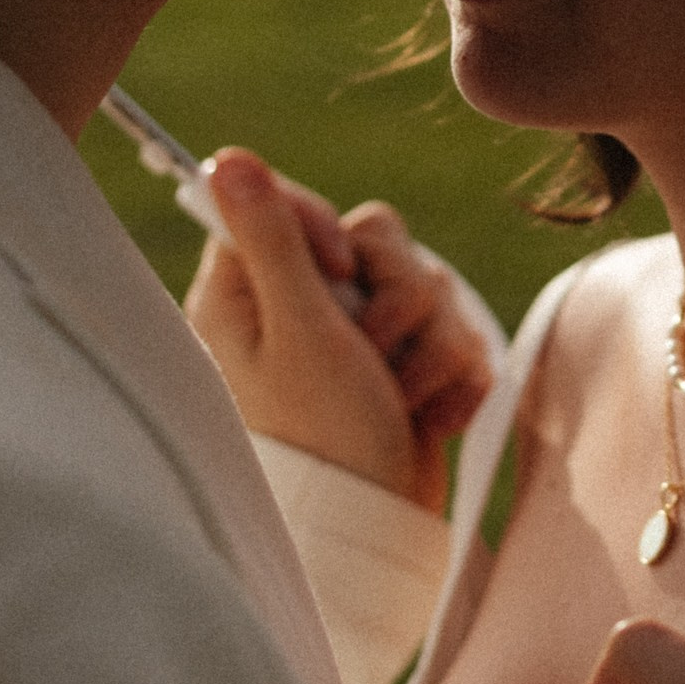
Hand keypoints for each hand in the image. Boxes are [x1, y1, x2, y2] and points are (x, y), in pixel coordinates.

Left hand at [184, 148, 492, 508]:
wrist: (378, 527)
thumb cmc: (324, 437)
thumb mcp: (299, 330)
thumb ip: (274, 240)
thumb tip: (227, 156)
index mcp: (251, 291)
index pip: (296, 205)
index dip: (332, 234)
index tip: (338, 273)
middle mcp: (302, 307)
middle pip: (376, 241)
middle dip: (397, 299)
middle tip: (375, 353)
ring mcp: (359, 340)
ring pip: (426, 287)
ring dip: (430, 347)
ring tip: (406, 399)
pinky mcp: (407, 369)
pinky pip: (456, 335)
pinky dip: (454, 376)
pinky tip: (433, 416)